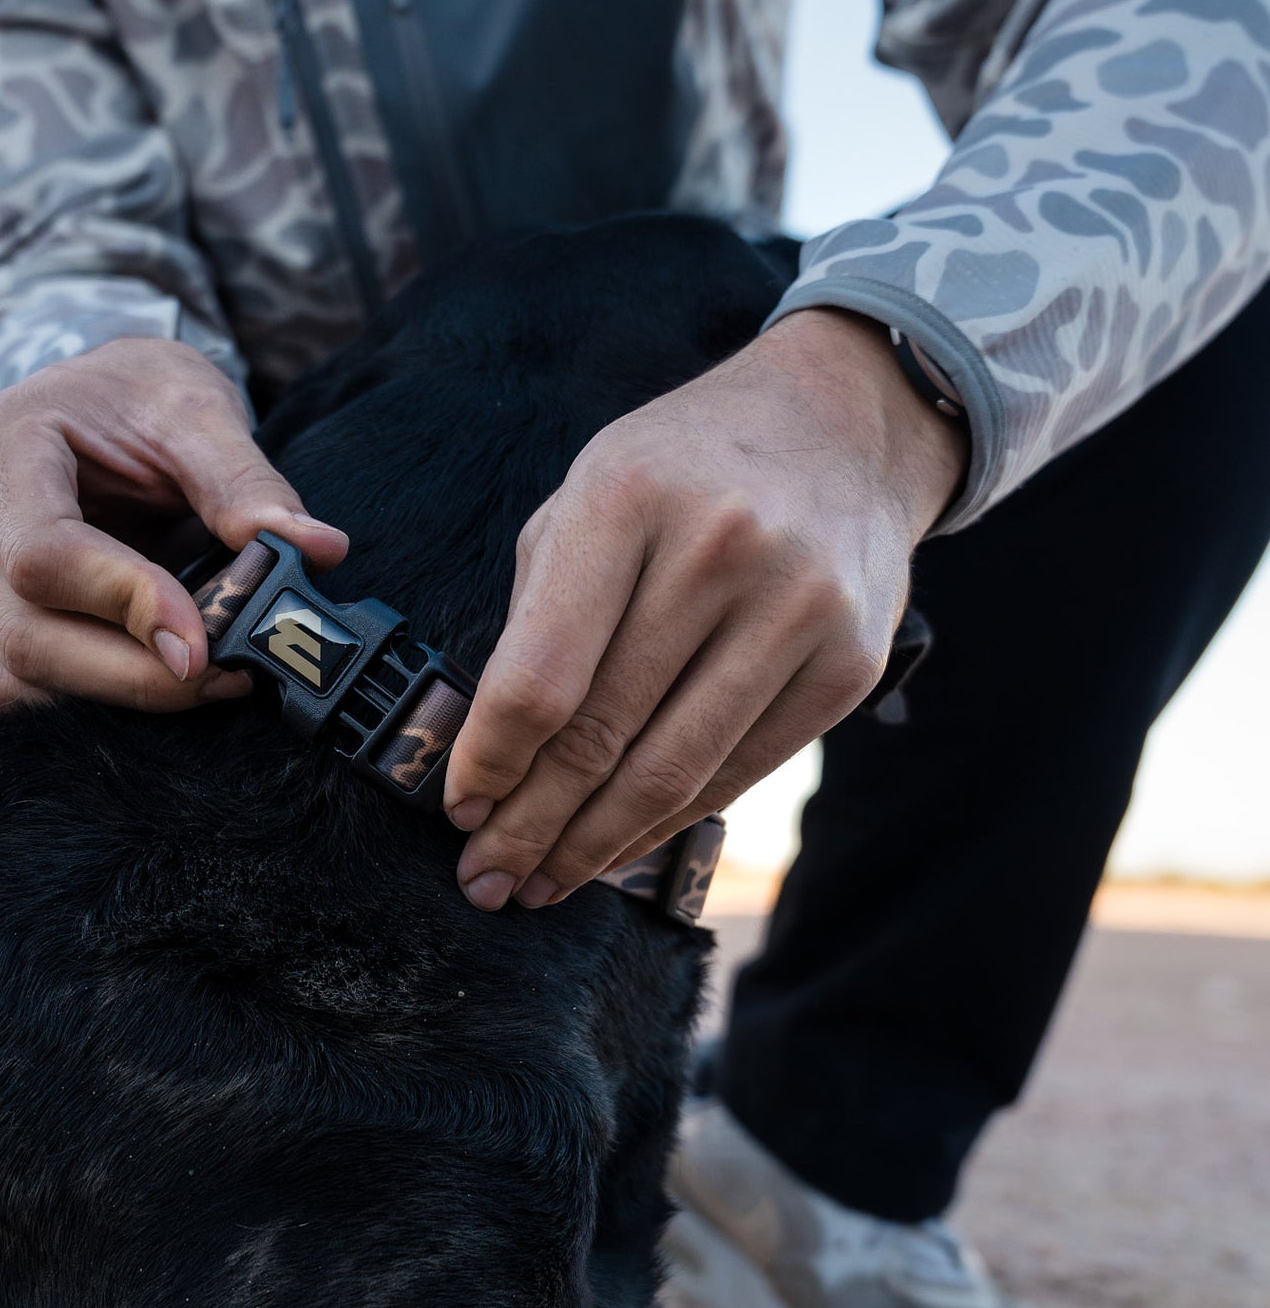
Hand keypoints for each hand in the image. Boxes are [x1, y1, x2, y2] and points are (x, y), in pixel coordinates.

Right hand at [0, 337, 346, 713]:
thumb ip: (247, 483)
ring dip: (111, 700)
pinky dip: (86, 702)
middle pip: (23, 632)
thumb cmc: (138, 397)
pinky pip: (9, 690)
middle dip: (132, 675)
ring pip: (10, 679)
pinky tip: (159, 682)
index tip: (207, 643)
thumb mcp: (197, 411)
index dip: (126, 605)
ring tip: (205, 681)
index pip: (42, 552)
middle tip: (226, 678)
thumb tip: (317, 549)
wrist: (96, 400)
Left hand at [443, 309, 967, 909]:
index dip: (491, 759)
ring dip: (593, 844)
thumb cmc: (680, 470)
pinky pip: (739, 770)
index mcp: (625, 498)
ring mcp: (797, 608)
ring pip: (674, 771)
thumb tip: (488, 753)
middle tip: (485, 878)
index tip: (458, 809)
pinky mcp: (850, 662)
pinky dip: (669, 821)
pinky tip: (617, 848)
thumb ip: (536, 612)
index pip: (542, 672)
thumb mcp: (585, 496)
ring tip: (540, 881)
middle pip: (603, 734)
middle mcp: (719, 550)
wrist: (841, 425)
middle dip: (530, 822)